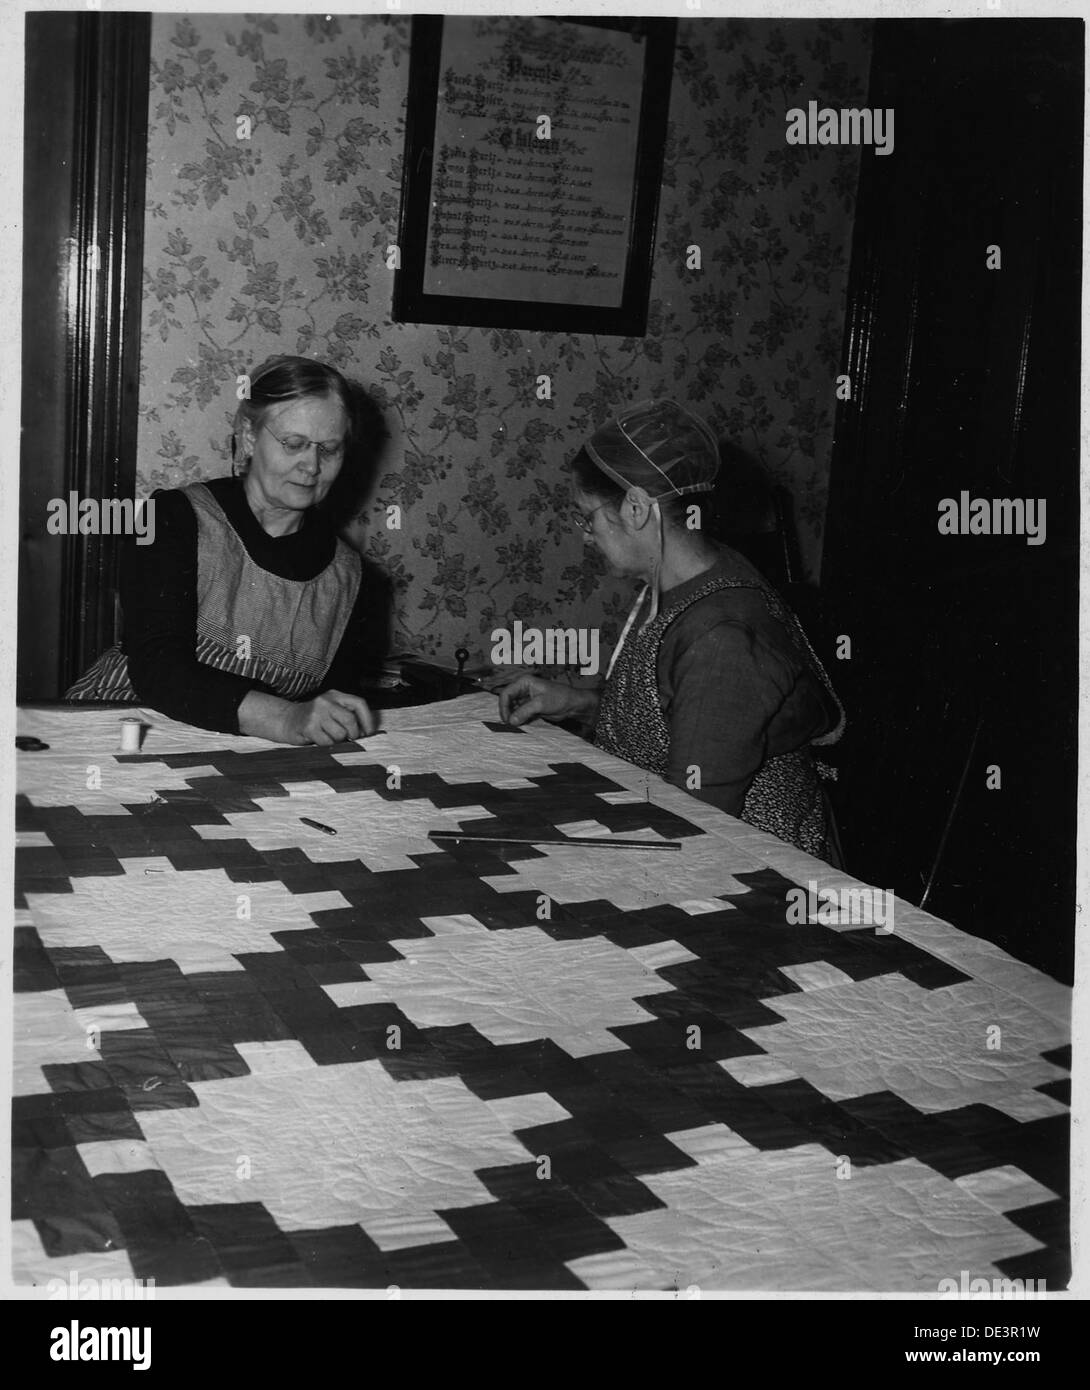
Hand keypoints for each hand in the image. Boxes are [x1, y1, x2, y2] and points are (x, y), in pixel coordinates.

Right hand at [239, 689, 375, 745]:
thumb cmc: (315, 719)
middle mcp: (325, 701)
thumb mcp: (332, 710)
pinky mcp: (308, 726)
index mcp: (335, 695)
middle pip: (350, 719)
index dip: (367, 719)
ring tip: (329, 736)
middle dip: (353, 733)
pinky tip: (319, 738)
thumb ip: (348, 716)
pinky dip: (326, 744)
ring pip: (340, 734)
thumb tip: (366, 732)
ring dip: (338, 740)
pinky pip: (327, 742)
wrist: (286, 720)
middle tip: (349, 738)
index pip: (359, 703)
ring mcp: (316, 713)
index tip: (369, 732)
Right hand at [493, 674, 596, 727]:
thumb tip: (511, 721)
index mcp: (524, 682)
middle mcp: (523, 689)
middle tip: (509, 725)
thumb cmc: (559, 698)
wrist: (573, 704)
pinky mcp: (531, 707)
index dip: (503, 707)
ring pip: (513, 708)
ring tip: (513, 727)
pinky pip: (520, 713)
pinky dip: (518, 719)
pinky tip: (519, 725)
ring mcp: (526, 698)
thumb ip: (524, 711)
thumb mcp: (540, 704)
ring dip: (512, 717)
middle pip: (508, 701)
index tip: (506, 720)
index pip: (506, 694)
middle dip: (507, 713)